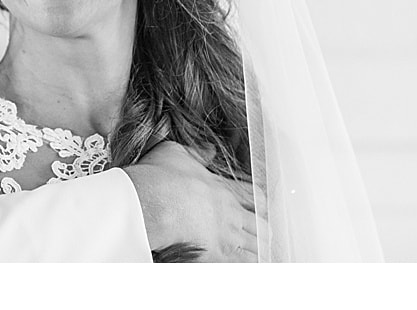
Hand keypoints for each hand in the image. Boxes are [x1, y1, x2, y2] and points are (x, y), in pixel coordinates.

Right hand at [124, 142, 258, 261]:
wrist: (153, 202)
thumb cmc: (161, 177)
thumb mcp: (177, 153)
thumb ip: (197, 153)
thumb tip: (209, 150)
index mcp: (222, 188)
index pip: (255, 196)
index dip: (262, 203)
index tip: (262, 208)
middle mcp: (230, 213)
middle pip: (261, 225)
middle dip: (263, 230)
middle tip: (263, 235)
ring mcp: (226, 236)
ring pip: (257, 247)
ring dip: (259, 250)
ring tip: (261, 255)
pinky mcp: (218, 256)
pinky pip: (244, 265)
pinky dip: (249, 265)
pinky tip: (249, 266)